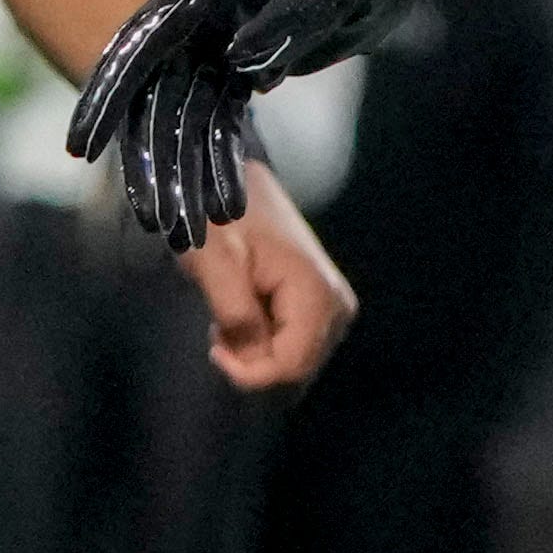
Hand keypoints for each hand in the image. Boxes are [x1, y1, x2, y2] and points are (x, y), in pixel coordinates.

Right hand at [67, 0, 487, 251]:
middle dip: (152, 160)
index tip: (81, 147)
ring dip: (186, 175)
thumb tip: (243, 65)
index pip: (143, 42)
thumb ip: (289, 18)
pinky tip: (222, 211)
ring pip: (190, 119)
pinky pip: (226, 124)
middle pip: (159, 95)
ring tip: (186, 235)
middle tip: (152, 221)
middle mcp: (206, 19)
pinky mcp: (255, 68)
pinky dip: (221, 164)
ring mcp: (227, 45)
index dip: (109, 94)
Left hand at [185, 168, 356, 392]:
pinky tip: (247, 312)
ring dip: (259, 349)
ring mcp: (334, 303)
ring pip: (297, 357)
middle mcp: (337, 304)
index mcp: (316, 293)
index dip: (250, 371)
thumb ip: (236, 316)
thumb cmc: (221, 216)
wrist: (233, 180)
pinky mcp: (323, 301)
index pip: (292, 364)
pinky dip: (267, 338)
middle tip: (220, 330)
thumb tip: (253, 361)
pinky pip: (298, 341)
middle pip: (298, 366)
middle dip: (254, 360)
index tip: (215, 347)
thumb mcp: (216, 264)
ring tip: (230, 317)